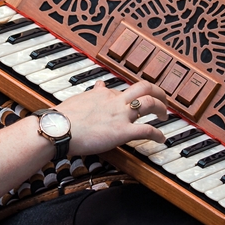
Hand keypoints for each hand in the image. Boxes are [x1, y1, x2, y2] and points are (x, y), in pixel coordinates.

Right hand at [54, 79, 168, 155]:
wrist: (59, 129)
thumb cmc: (64, 118)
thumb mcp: (79, 100)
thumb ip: (92, 94)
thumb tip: (98, 86)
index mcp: (104, 94)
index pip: (125, 91)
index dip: (133, 96)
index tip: (136, 101)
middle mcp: (116, 101)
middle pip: (144, 87)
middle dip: (157, 92)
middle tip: (162, 99)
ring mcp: (121, 115)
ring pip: (150, 103)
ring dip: (161, 108)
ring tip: (165, 116)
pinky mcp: (122, 131)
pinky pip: (147, 130)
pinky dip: (158, 134)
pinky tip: (162, 139)